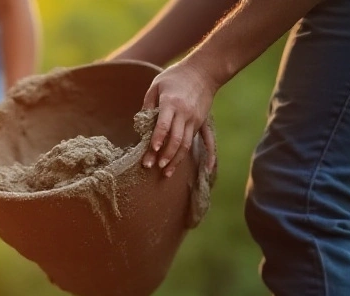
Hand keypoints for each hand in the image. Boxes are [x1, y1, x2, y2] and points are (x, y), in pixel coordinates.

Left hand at [142, 59, 218, 177]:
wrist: (203, 70)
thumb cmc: (175, 77)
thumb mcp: (156, 85)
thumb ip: (148, 104)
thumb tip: (141, 124)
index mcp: (171, 103)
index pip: (164, 125)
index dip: (158, 139)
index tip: (152, 151)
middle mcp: (185, 113)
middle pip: (176, 139)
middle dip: (165, 155)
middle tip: (154, 167)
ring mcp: (195, 119)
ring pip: (187, 144)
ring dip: (177, 159)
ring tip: (166, 172)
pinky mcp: (201, 122)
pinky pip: (205, 141)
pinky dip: (208, 155)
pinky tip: (207, 168)